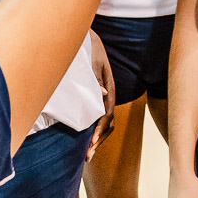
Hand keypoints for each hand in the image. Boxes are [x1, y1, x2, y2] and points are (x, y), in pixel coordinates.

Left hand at [86, 31, 117, 160]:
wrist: (89, 41)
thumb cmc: (89, 50)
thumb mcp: (92, 62)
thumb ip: (96, 79)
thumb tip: (103, 94)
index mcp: (110, 88)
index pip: (108, 113)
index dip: (100, 128)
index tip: (91, 141)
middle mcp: (109, 96)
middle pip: (109, 123)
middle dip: (98, 140)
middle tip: (87, 156)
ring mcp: (104, 98)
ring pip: (106, 124)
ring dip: (97, 139)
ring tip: (87, 155)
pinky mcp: (97, 99)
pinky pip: (99, 119)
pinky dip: (95, 132)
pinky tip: (87, 141)